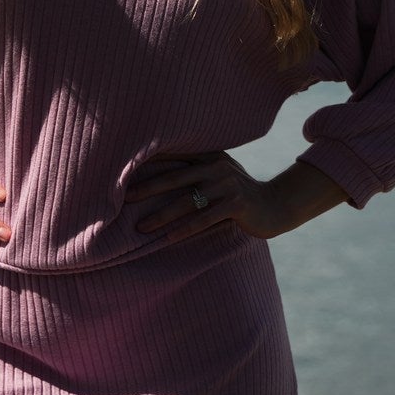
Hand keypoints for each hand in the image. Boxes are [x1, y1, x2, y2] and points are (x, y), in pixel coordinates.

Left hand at [126, 152, 346, 244]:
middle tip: (122, 200)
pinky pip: (204, 219)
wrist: (275, 206)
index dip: (147, 162)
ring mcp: (227, 185)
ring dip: (161, 215)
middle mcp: (216, 166)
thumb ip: (195, 171)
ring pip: (187, 201)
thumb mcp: (218, 175)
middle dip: (147, 189)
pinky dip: (184, 230)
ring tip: (140, 227)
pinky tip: (167, 239)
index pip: (172, 156)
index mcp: (209, 155)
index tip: (120, 171)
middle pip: (174, 178)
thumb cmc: (237, 193)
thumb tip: (155, 176)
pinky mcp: (236, 204)